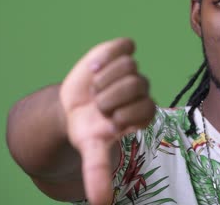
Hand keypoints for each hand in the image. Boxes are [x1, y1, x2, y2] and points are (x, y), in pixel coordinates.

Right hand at [59, 38, 155, 204]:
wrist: (72, 107)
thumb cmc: (87, 130)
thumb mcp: (91, 151)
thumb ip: (98, 174)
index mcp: (143, 113)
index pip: (147, 108)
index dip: (122, 115)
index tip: (107, 122)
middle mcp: (142, 91)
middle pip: (137, 84)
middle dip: (110, 96)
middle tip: (97, 104)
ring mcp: (132, 71)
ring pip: (129, 65)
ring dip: (103, 78)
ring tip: (94, 87)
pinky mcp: (121, 52)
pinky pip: (125, 45)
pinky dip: (107, 55)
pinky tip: (94, 68)